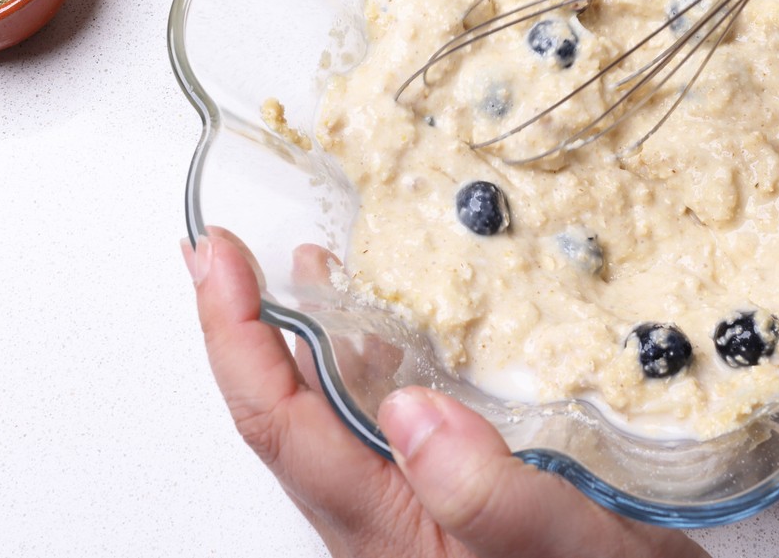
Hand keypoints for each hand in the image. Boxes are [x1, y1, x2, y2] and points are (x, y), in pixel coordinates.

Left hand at [186, 227, 708, 557]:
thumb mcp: (564, 547)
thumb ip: (487, 493)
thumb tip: (409, 410)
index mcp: (385, 528)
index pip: (278, 422)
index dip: (235, 335)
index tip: (214, 257)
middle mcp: (384, 519)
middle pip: (288, 414)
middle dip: (251, 325)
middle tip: (230, 250)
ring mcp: (414, 512)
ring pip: (337, 416)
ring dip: (311, 336)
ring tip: (303, 266)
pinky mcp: (450, 501)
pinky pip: (390, 422)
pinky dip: (377, 358)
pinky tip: (399, 328)